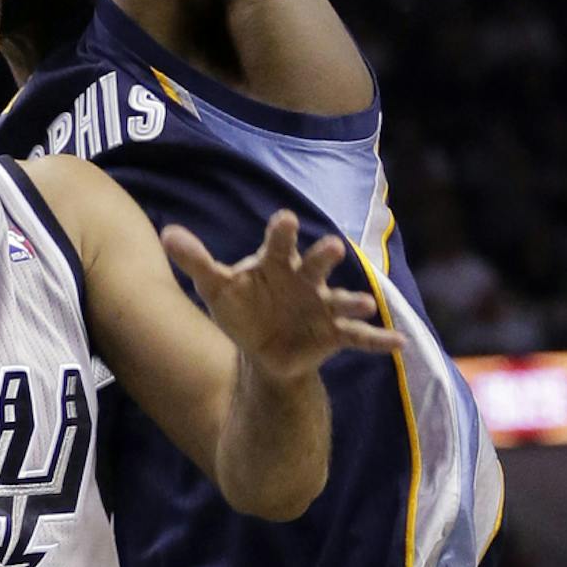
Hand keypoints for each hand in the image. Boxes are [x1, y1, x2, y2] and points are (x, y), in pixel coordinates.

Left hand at [162, 211, 403, 382]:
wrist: (264, 347)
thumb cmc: (242, 307)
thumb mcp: (216, 287)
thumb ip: (196, 261)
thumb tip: (166, 233)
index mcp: (278, 263)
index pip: (279, 243)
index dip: (282, 232)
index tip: (285, 220)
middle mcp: (305, 279)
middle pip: (316, 264)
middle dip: (323, 256)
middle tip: (333, 246)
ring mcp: (323, 305)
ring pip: (342, 299)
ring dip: (355, 300)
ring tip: (365, 303)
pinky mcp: (335, 333)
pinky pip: (360, 336)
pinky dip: (380, 340)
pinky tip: (400, 342)